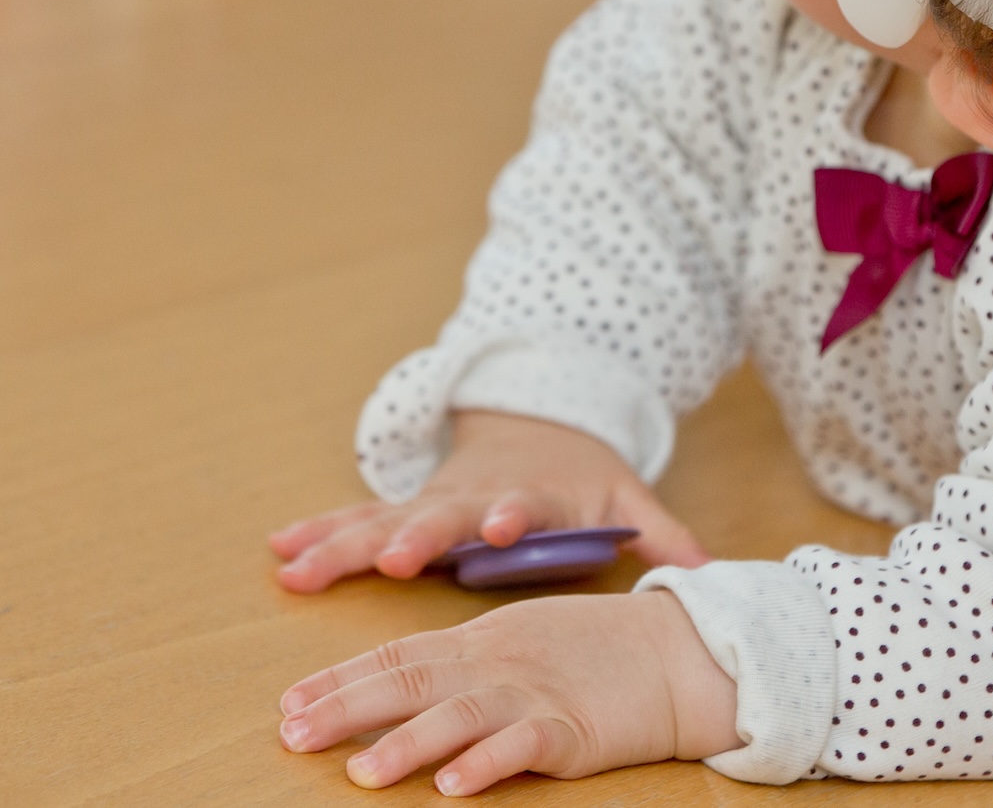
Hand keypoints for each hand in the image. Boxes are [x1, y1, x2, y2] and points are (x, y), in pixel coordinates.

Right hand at [269, 410, 707, 592]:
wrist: (537, 423)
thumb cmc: (580, 475)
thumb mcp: (622, 494)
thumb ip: (661, 531)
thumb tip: (713, 568)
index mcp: (529, 494)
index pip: (523, 505)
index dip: (514, 515)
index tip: (503, 524)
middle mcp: (473, 496)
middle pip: (442, 516)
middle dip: (416, 534)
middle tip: (392, 557)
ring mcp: (433, 501)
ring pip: (382, 521)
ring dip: (342, 545)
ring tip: (298, 568)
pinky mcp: (404, 507)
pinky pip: (354, 520)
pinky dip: (318, 532)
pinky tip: (279, 549)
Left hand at [278, 589, 742, 795]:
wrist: (677, 653)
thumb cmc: (596, 651)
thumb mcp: (519, 643)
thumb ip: (462, 663)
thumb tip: (399, 691)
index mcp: (481, 639)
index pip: (397, 654)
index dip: (341, 678)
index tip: (289, 703)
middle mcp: (497, 662)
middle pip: (411, 681)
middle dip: (347, 708)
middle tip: (293, 735)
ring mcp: (534, 693)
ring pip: (458, 715)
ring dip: (406, 745)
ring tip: (361, 773)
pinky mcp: (571, 728)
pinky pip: (522, 745)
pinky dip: (486, 763)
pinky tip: (453, 786)